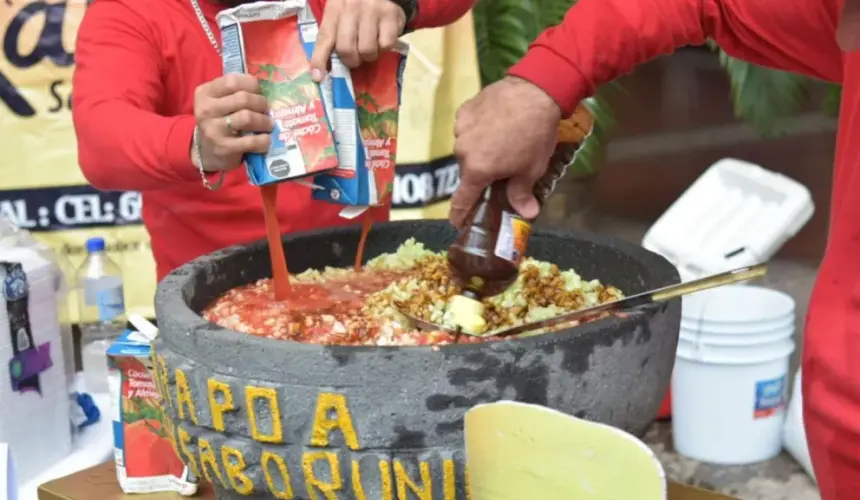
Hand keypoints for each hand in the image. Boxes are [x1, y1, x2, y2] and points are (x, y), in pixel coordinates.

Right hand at [192, 74, 273, 171]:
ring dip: (264, 121)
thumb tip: (263, 87)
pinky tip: (266, 139)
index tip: (258, 91)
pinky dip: (263, 140)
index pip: (232, 81)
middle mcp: (206, 109)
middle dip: (261, 103)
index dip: (251, 85)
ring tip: (268, 124)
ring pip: (247, 117)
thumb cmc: (219, 122)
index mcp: (205, 93)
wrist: (207, 152)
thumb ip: (235, 91)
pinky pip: (251, 141)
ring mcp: (214, 129)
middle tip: (266, 109)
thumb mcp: (219, 102)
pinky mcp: (224, 148)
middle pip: (243, 98)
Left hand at [310, 0, 405, 77]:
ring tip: (370, 46)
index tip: (318, 77)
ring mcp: (372, 10)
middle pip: (346, 47)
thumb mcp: (339, 16)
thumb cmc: (357, 9)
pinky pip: (386, 45)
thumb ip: (331, 39)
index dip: (320, 59)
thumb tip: (320, 72)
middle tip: (355, 58)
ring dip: (368, 55)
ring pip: (367, 50)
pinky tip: (382, 37)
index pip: (324, 37)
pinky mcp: (391, 15)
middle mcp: (351, 7)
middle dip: (351, 60)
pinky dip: (384, 47)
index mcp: (334, 8)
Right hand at [451, 77, 562, 227]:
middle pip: (468, 171)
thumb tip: (527, 214)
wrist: (535, 91)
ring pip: (467, 148)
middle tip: (499, 170)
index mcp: (477, 170)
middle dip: (480, 174)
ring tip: (500, 142)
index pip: (461, 199)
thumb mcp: (531, 169)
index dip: (459, 213)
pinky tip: (494, 124)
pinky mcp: (464, 110)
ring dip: (478, 151)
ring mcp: (461, 128)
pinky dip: (477, 131)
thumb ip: (522, 193)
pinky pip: (467, 128)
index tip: (457, 222)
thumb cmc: (534, 136)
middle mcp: (462, 151)